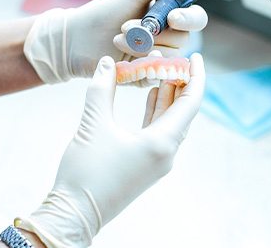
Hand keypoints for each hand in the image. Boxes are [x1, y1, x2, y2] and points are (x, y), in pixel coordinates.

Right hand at [16, 54, 204, 246]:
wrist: (74, 214)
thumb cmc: (85, 173)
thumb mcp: (93, 125)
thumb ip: (102, 89)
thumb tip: (107, 62)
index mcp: (162, 143)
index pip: (191, 102)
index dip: (196, 77)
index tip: (196, 57)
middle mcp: (167, 152)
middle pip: (183, 110)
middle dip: (180, 83)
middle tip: (173, 59)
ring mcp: (158, 160)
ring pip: (171, 120)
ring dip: (167, 96)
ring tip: (163, 70)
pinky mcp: (146, 163)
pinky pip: (159, 130)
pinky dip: (156, 111)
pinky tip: (151, 95)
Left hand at [24, 0, 207, 83]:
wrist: (75, 39)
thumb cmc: (103, 14)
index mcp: (168, 16)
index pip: (195, 18)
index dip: (189, 18)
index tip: (173, 16)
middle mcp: (167, 38)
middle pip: (183, 39)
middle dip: (156, 33)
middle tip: (127, 26)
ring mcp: (157, 58)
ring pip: (169, 58)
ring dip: (142, 49)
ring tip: (118, 40)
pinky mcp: (146, 75)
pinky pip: (156, 75)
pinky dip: (141, 66)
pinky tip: (124, 60)